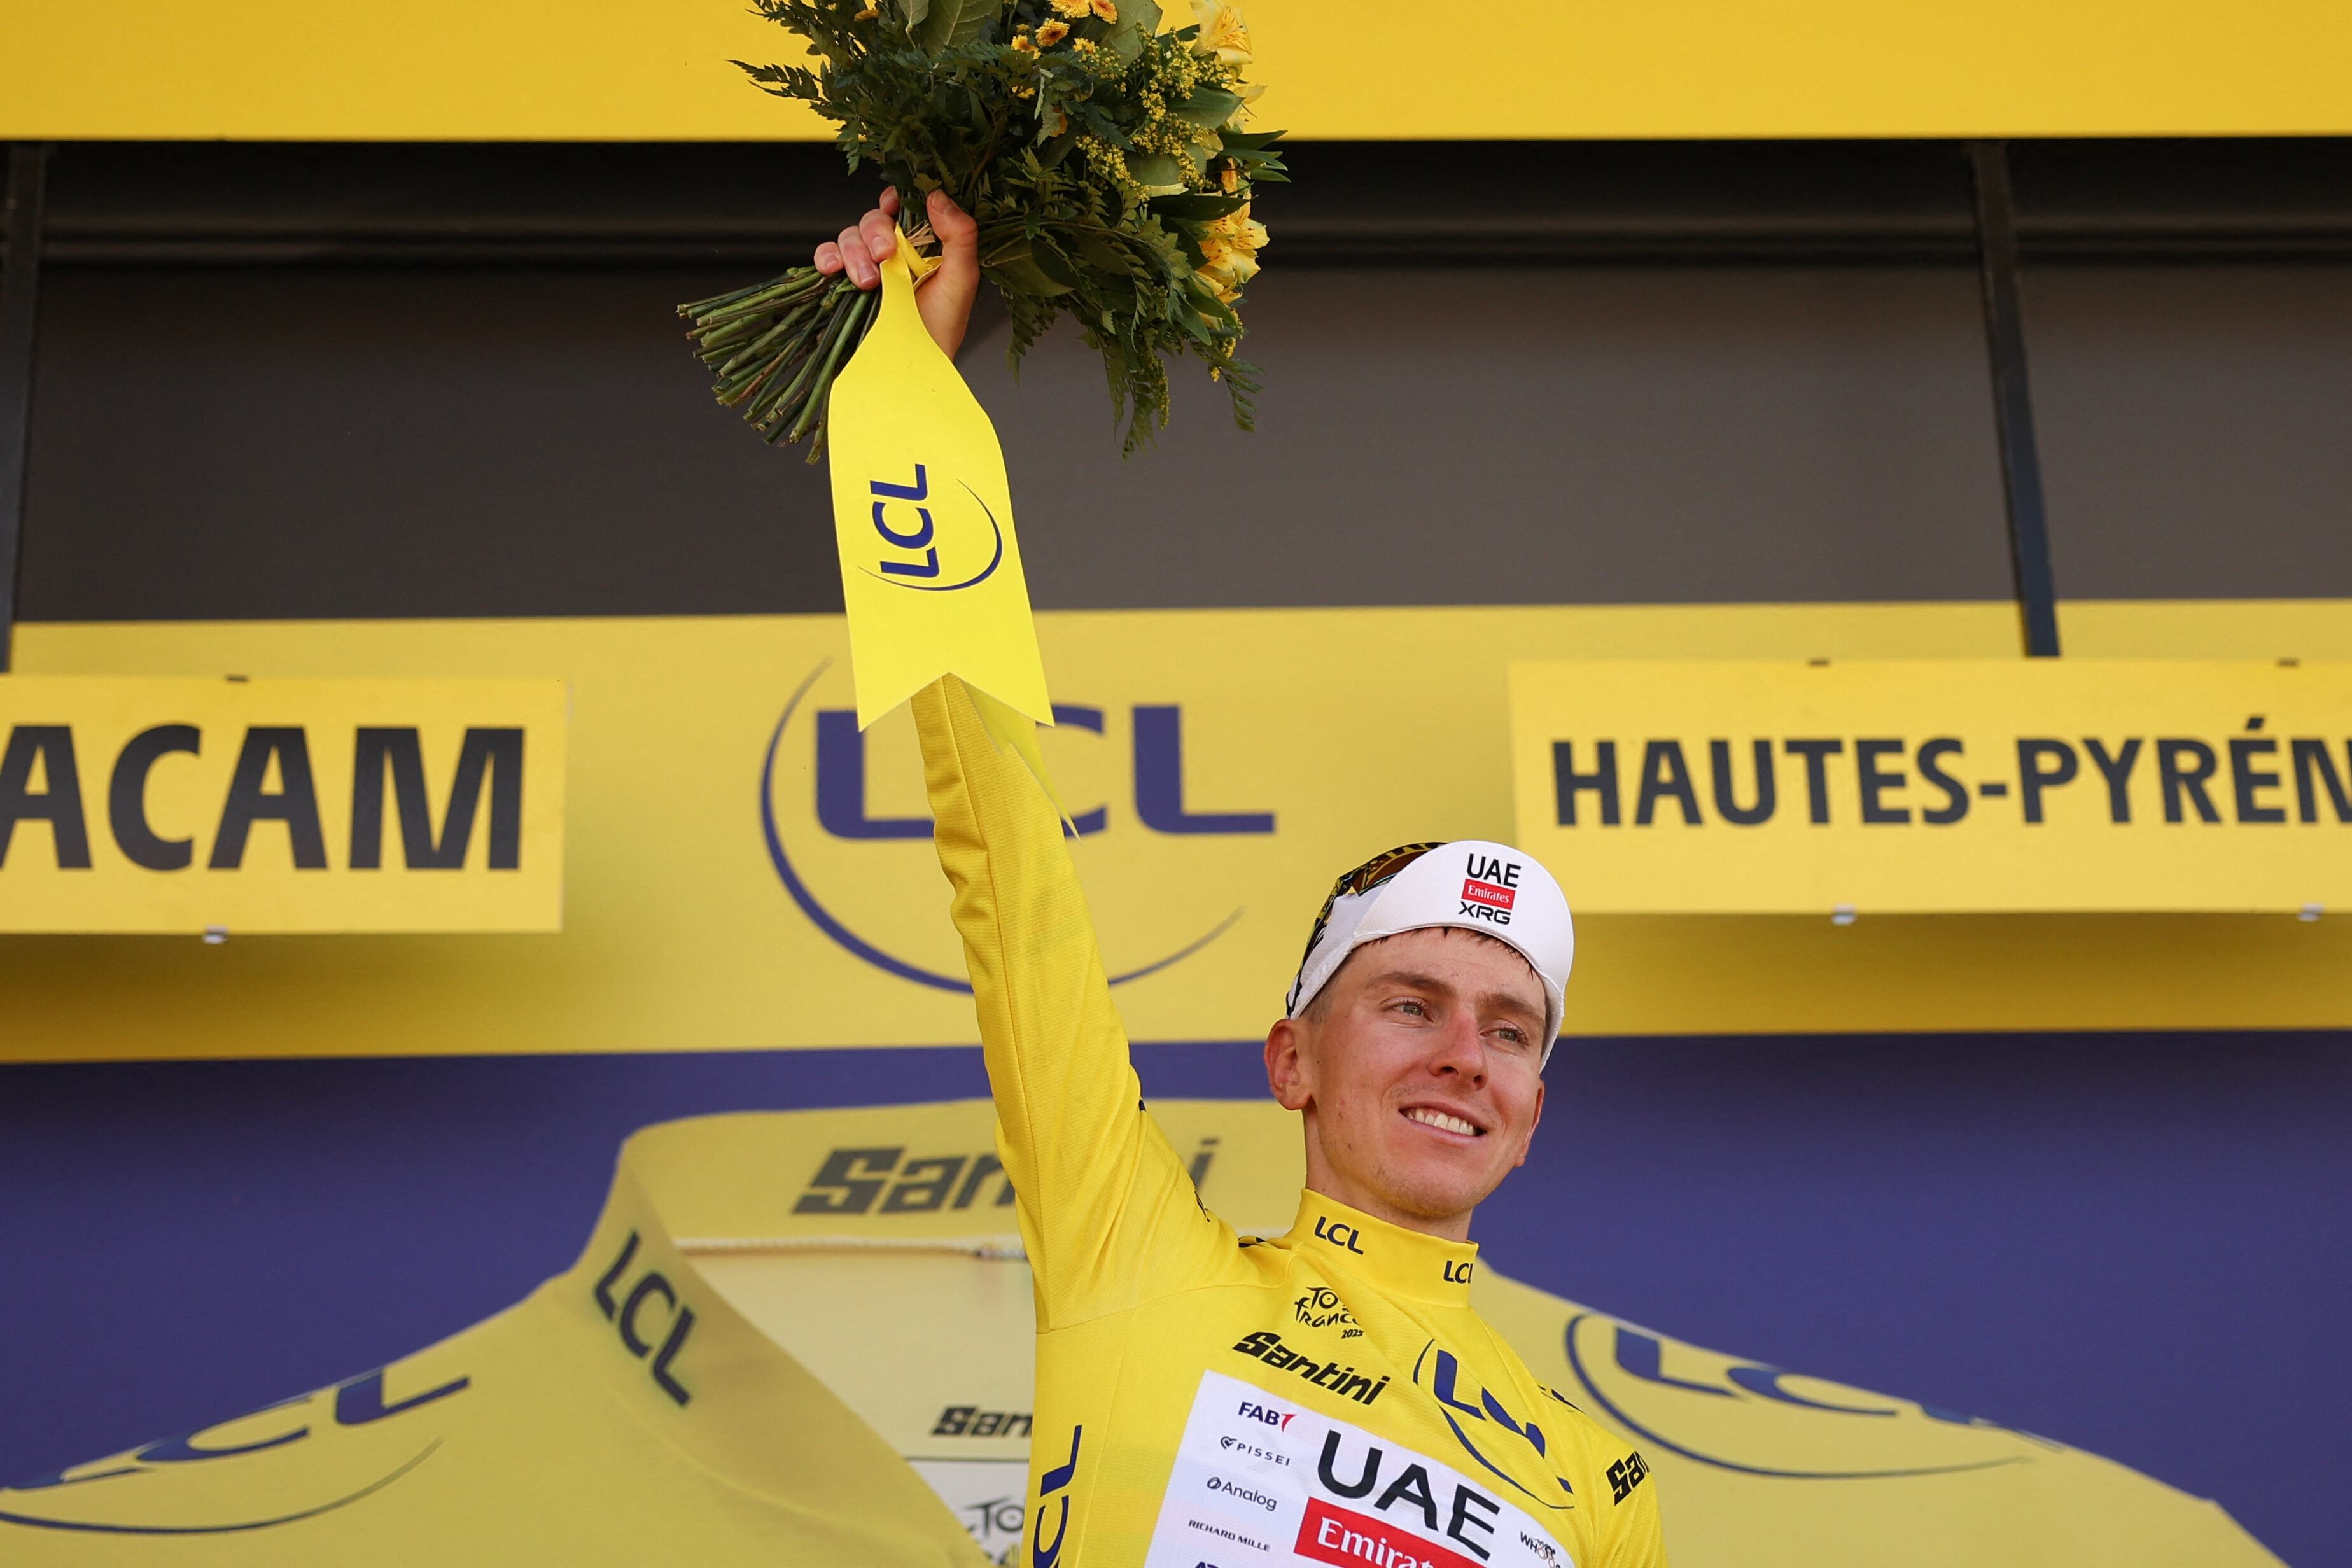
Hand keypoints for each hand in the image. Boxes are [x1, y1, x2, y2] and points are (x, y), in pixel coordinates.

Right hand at [813, 188, 981, 357]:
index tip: (895, 205)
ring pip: (848, 236)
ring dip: (854, 252)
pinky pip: (825, 256)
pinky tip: (833, 270)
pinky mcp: (841, 285)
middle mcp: (891, 253)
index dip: (896, 200)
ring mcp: (865, 268)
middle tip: (885, 255)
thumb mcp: (961, 279)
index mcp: (920, 246)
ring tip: (868, 282)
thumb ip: (959, 235)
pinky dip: (825, 257)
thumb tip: (937, 196)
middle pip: (873, 220)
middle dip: (875, 232)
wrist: (913, 369)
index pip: (903, 209)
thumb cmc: (941, 328)